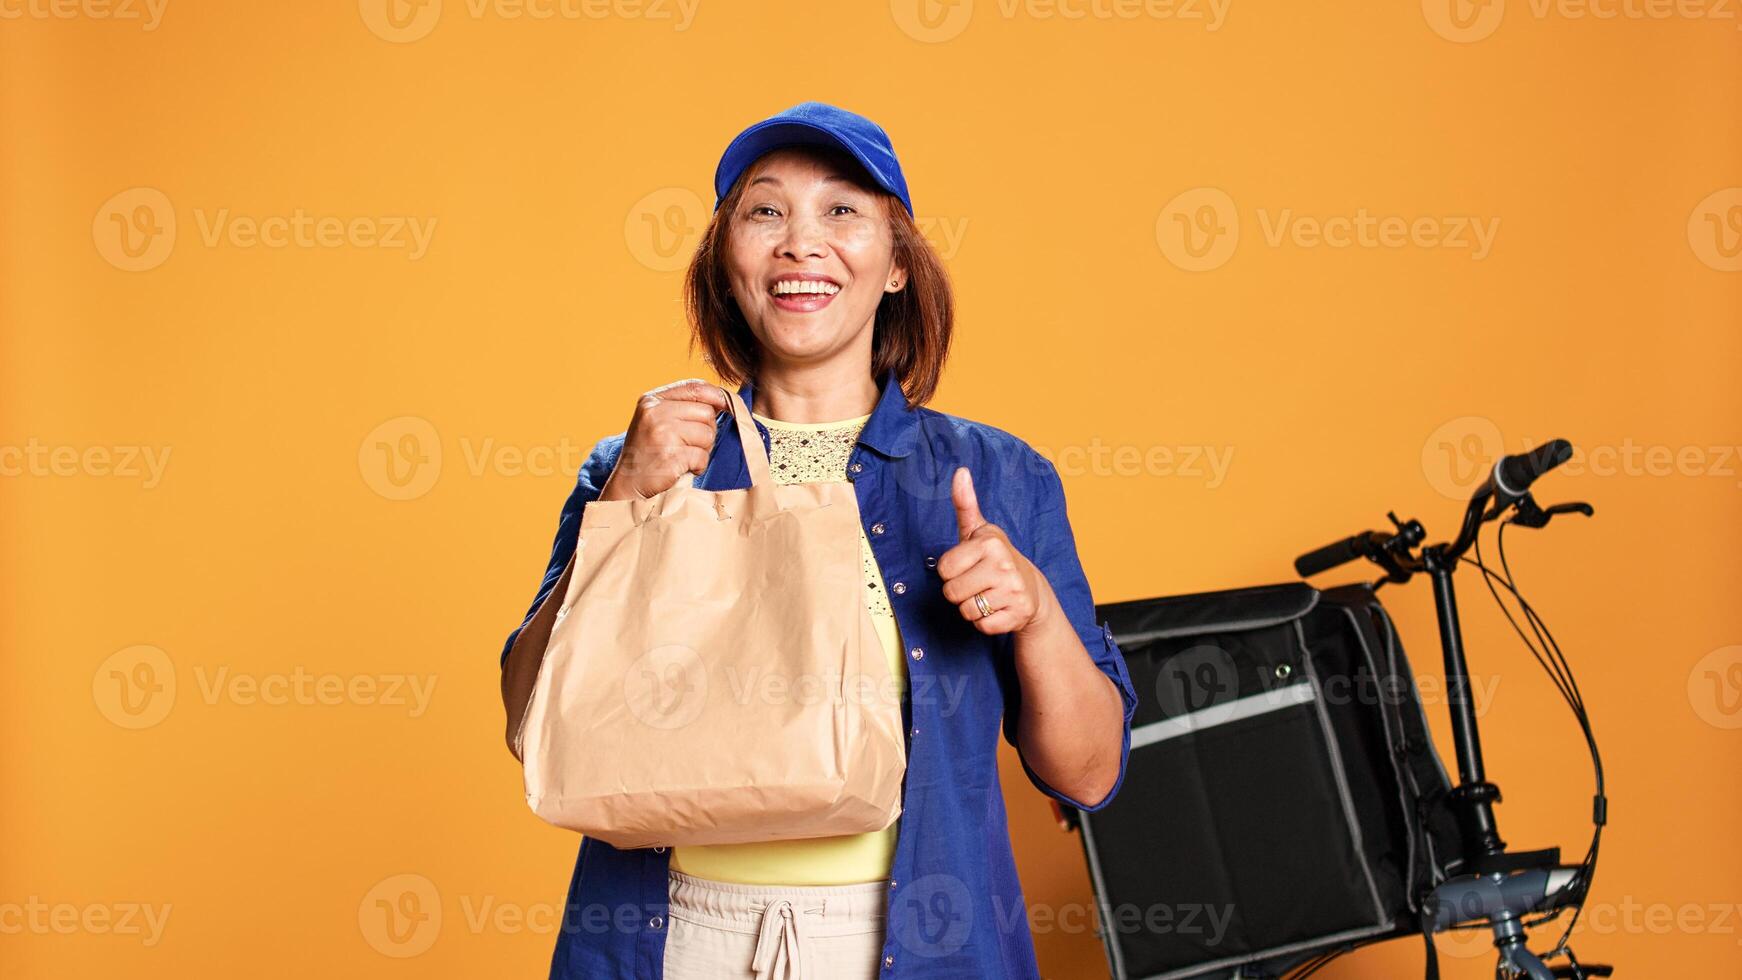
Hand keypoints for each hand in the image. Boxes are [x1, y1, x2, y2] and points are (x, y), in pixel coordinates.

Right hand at [597, 379, 728, 501]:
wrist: (627, 483)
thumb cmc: (648, 451)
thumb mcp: (657, 419)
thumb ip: (683, 406)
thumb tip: (723, 400)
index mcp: (652, 400)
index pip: (694, 387)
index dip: (717, 395)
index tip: (727, 405)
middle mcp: (656, 413)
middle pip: (706, 413)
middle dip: (706, 430)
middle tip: (690, 444)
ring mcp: (662, 434)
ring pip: (708, 434)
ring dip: (702, 450)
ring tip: (683, 456)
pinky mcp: (670, 457)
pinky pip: (702, 457)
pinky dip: (697, 465)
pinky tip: (681, 468)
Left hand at [937, 467, 1055, 636]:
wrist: (1031, 589)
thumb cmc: (995, 558)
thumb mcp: (978, 531)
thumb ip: (965, 504)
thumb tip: (960, 472)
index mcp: (990, 543)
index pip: (944, 569)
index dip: (951, 571)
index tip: (967, 565)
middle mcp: (1004, 565)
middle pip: (951, 593)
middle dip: (959, 592)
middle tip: (977, 583)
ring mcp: (1014, 590)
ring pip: (966, 611)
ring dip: (971, 608)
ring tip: (986, 595)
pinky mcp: (1018, 614)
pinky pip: (982, 627)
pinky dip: (985, 623)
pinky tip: (997, 609)